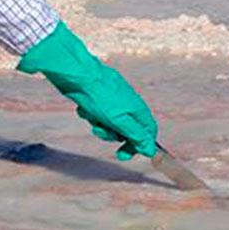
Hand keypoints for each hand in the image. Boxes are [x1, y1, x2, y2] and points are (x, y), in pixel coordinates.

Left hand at [17, 21, 157, 160]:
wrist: (78, 76)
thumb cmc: (100, 97)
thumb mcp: (120, 121)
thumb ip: (136, 135)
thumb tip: (150, 149)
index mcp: (137, 109)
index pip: (148, 131)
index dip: (140, 145)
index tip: (126, 153)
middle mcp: (128, 105)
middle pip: (129, 130)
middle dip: (116, 136)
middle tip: (109, 142)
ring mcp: (113, 101)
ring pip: (111, 124)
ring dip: (101, 126)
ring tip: (93, 120)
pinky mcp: (99, 99)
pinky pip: (98, 115)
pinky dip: (91, 115)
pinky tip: (85, 109)